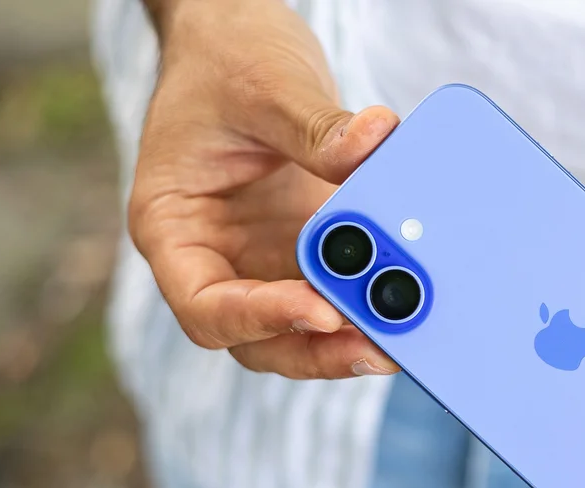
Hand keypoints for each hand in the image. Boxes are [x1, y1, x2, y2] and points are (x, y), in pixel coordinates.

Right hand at [129, 0, 400, 378]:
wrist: (240, 42)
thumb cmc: (227, 61)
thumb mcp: (266, 87)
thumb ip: (314, 126)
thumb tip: (373, 144)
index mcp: (174, 226)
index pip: (204, 304)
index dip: (259, 318)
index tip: (319, 311)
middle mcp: (214, 256)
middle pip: (257, 336)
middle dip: (316, 349)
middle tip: (378, 347)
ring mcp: (261, 258)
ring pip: (300, 329)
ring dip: (349, 337)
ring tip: (403, 333)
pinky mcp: (304, 249)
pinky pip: (335, 289)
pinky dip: (369, 299)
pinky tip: (410, 298)